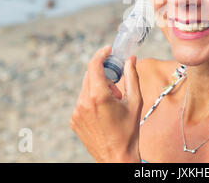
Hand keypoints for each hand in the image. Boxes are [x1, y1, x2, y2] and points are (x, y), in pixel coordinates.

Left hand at [69, 45, 142, 162]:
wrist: (116, 157)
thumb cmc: (129, 131)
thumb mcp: (135, 102)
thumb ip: (132, 77)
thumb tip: (131, 59)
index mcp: (99, 97)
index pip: (94, 65)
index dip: (101, 54)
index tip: (108, 50)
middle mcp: (83, 102)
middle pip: (90, 75)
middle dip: (104, 75)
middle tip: (117, 86)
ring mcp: (76, 112)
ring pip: (86, 88)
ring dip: (99, 88)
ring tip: (112, 104)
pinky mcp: (73, 120)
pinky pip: (82, 101)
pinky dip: (92, 99)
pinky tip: (104, 113)